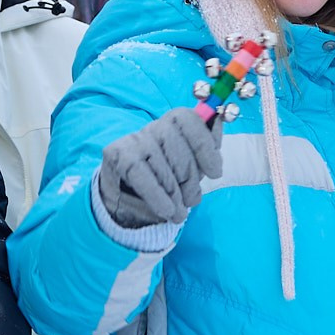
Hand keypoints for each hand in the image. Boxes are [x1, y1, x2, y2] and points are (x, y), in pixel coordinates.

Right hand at [94, 106, 224, 230]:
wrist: (129, 204)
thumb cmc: (167, 181)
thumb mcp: (192, 168)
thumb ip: (206, 149)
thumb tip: (218, 122)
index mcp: (174, 124)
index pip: (190, 120)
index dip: (205, 146)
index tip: (215, 173)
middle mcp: (153, 127)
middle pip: (179, 148)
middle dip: (190, 180)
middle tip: (191, 200)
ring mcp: (134, 140)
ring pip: (162, 166)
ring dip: (174, 196)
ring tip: (178, 214)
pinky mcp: (116, 154)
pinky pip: (141, 175)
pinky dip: (157, 196)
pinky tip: (166, 210)